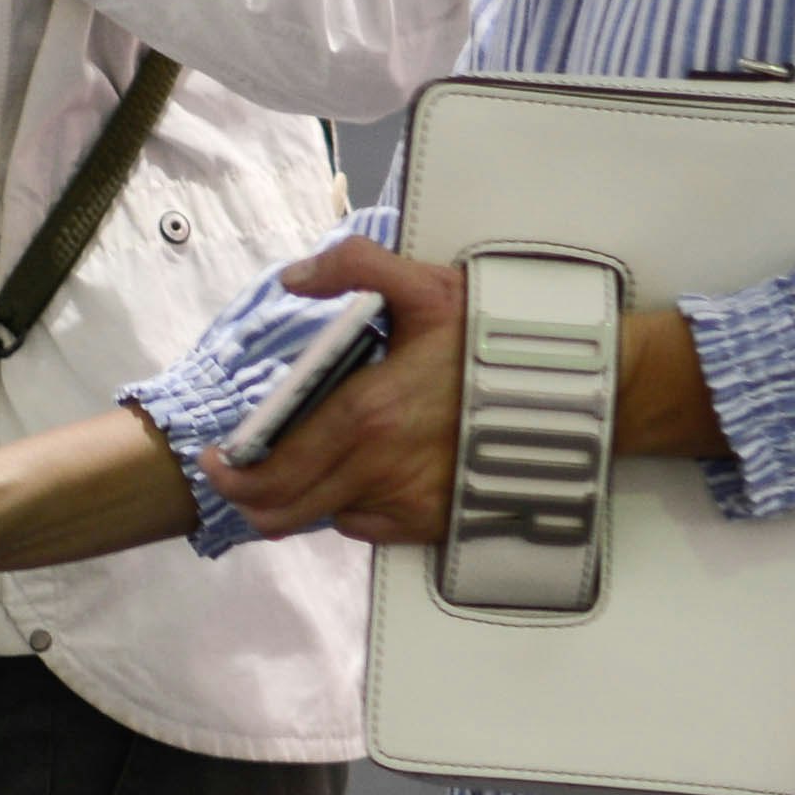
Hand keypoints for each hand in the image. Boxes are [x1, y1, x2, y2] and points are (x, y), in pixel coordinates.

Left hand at [215, 243, 472, 546]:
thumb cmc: (497, 339)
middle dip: (251, 496)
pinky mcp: (435, 523)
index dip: (231, 473)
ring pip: (326, 520)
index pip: (272, 469)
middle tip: (240, 475)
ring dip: (303, 500)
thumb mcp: (427, 287)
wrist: (577, 394)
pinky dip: (355, 507)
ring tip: (304, 468)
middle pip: (285, 511)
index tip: (217, 460)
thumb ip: (353, 266)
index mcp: (365, 415)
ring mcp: (408, 503)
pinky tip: (366, 474)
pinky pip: (372, 528)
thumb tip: (293, 278)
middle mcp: (379, 470)